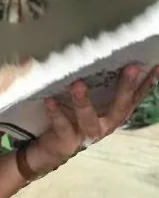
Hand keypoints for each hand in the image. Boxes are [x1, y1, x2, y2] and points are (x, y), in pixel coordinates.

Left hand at [22, 63, 158, 178]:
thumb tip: (94, 48)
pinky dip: (56, 113)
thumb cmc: (70, 116)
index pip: (133, 98)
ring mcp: (86, 135)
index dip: (146, 84)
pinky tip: (50, 100)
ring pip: (89, 120)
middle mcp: (104, 124)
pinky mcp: (67, 142)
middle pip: (119, 108)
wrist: (50, 149)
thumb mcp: (83, 97)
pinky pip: (62, 127)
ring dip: (84, 102)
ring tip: (77, 84)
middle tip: (131, 68)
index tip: (156, 66)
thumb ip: (92, 80)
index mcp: (111, 113)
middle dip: (125, 88)